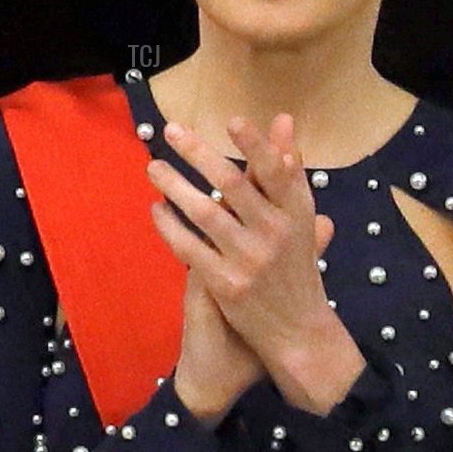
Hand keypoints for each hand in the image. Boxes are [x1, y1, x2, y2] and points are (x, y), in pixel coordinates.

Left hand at [149, 116, 359, 413]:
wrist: (297, 331)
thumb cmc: (296, 267)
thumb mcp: (300, 218)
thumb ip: (288, 170)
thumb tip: (282, 120)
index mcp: (297, 214)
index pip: (275, 171)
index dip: (254, 145)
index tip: (231, 120)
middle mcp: (275, 234)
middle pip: (233, 184)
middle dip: (199, 153)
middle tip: (171, 130)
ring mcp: (250, 261)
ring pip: (205, 213)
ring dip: (175, 186)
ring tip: (153, 168)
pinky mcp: (226, 285)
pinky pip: (189, 248)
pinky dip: (169, 226)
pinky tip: (156, 210)